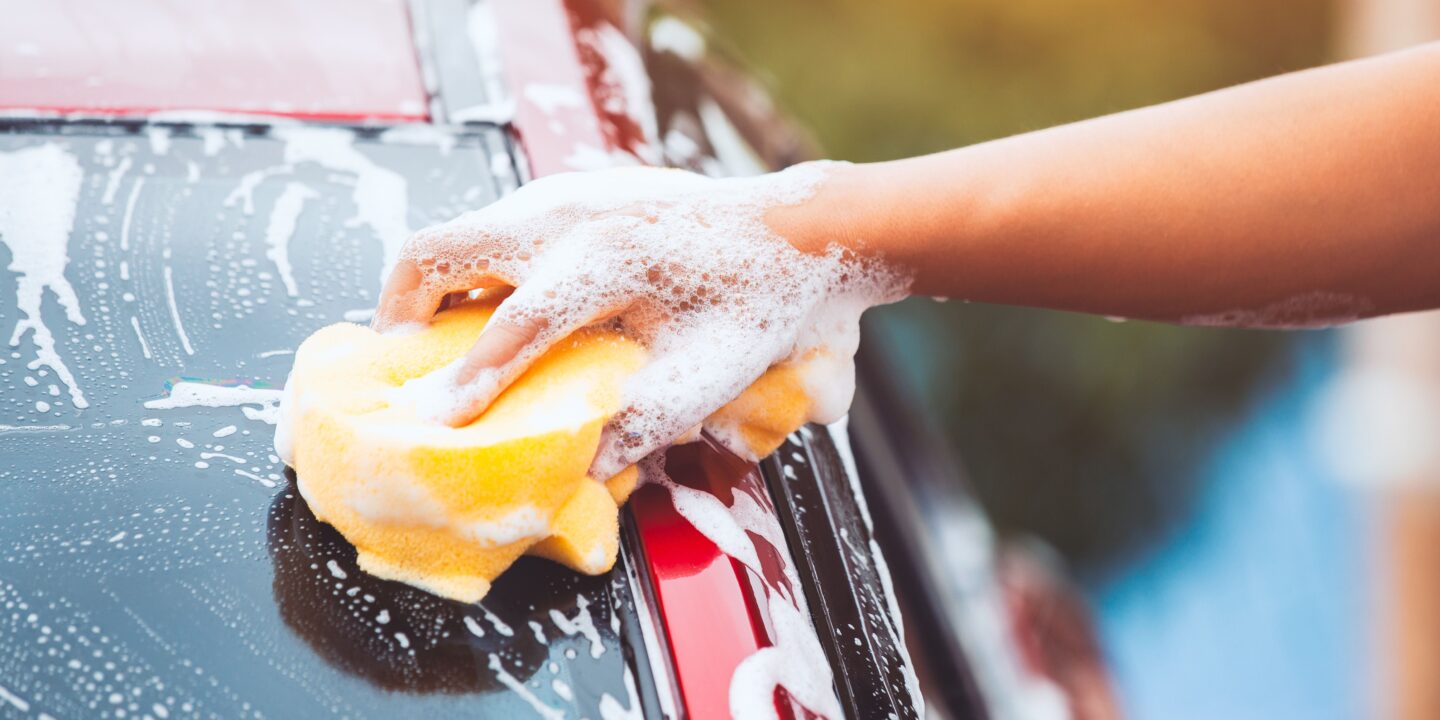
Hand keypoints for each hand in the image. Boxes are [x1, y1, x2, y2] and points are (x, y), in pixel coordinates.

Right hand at [373, 164, 904, 477]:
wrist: (792, 235)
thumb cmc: (755, 306)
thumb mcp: (704, 378)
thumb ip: (634, 423)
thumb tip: (570, 468)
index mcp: (607, 259)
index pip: (509, 324)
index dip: (469, 380)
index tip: (437, 422)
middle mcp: (571, 215)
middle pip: (438, 250)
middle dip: (401, 313)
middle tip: (403, 370)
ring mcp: (565, 194)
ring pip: (459, 235)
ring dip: (435, 291)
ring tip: (440, 352)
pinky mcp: (571, 193)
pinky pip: (493, 230)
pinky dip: (473, 273)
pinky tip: (495, 317)